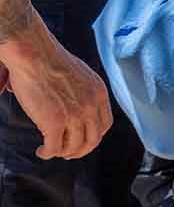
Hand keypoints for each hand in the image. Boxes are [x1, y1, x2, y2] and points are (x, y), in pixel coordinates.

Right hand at [0, 16, 112, 158]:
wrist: (34, 52)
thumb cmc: (50, 60)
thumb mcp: (80, 75)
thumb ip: (85, 93)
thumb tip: (80, 112)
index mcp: (99, 92)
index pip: (105, 124)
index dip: (93, 137)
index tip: (82, 141)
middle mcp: (91, 105)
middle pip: (92, 140)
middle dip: (79, 151)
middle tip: (66, 152)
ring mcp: (74, 115)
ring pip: (73, 148)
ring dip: (62, 153)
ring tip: (50, 150)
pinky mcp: (54, 122)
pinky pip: (54, 149)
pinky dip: (47, 153)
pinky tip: (41, 150)